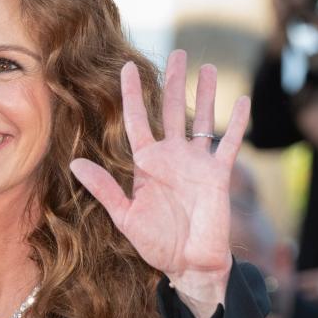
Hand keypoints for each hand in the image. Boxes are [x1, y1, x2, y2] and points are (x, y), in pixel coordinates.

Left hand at [70, 51, 248, 317]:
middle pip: (171, 111)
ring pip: (201, 120)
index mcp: (146, 164)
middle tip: (176, 52)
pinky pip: (229, 144)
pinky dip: (237, 124)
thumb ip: (105, 189)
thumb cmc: (156, 244)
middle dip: (173, 83)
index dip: (131, 95)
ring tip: (205, 67)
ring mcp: (196, 164)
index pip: (137, 121)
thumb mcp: (125, 216)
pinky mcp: (218, 174)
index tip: (125, 67)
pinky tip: (242, 100)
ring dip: (204, 94)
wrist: (188, 264)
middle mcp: (171, 158)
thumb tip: (75, 164)